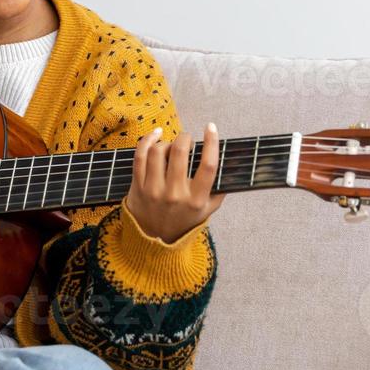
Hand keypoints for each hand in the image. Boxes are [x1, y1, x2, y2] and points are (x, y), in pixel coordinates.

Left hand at [123, 123, 225, 244]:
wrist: (154, 241)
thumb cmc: (184, 221)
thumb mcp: (207, 211)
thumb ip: (219, 190)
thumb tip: (232, 165)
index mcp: (196, 200)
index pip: (208, 166)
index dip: (211, 142)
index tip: (211, 128)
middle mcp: (175, 194)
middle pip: (180, 153)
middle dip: (185, 137)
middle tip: (187, 138)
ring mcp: (154, 190)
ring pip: (158, 151)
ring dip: (167, 142)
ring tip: (171, 145)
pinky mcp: (137, 187)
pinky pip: (139, 156)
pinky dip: (147, 141)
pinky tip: (156, 135)